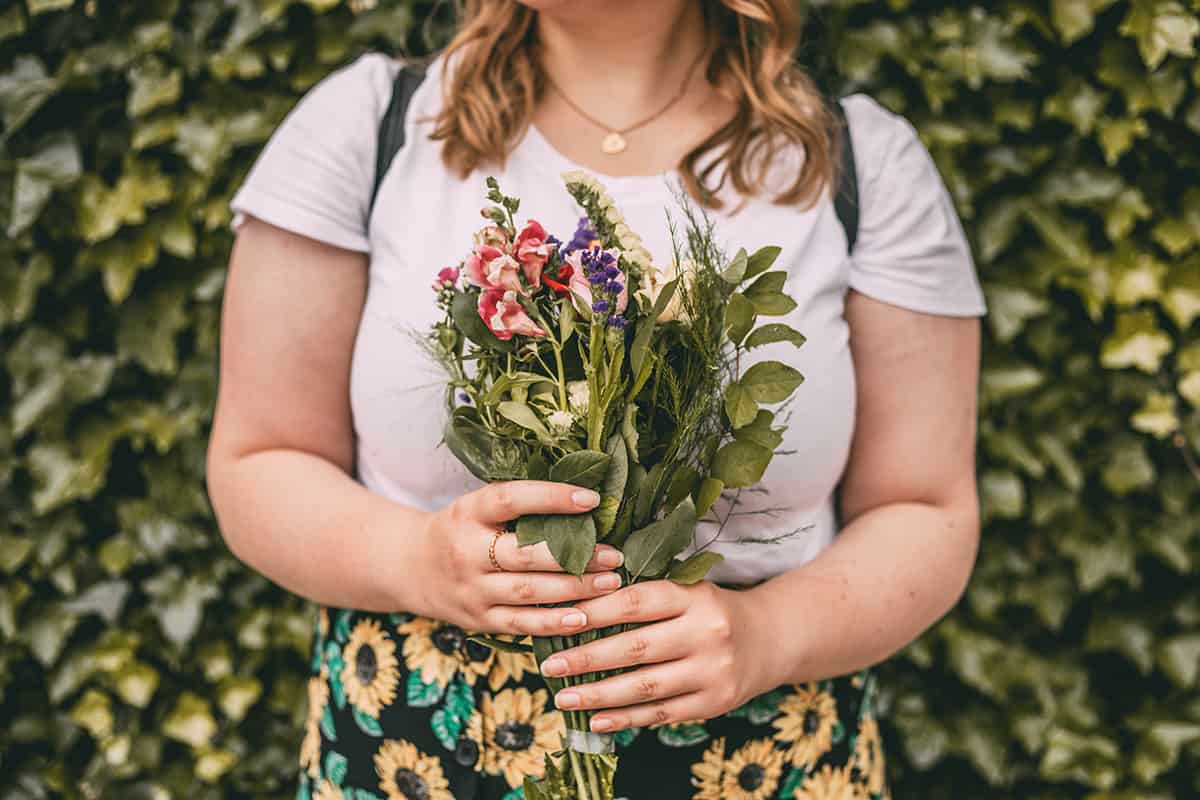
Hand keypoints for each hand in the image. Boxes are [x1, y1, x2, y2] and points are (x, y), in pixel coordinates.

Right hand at [412, 480, 624, 635]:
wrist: (411, 566)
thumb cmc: (462, 529)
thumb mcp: (478, 506)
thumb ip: (521, 505)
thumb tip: (587, 500)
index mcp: (468, 512)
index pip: (511, 499)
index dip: (552, 498)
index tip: (591, 499)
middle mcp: (465, 551)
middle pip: (524, 555)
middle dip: (574, 557)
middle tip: (614, 555)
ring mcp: (470, 589)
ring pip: (528, 592)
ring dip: (574, 590)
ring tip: (611, 583)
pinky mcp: (477, 619)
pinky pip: (520, 624)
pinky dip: (553, 623)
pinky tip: (583, 617)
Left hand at [536, 580, 774, 732]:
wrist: (771, 639)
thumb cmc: (711, 611)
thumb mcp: (688, 590)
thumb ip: (644, 596)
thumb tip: (578, 606)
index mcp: (694, 596)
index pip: (636, 602)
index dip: (595, 611)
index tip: (561, 619)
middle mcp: (706, 632)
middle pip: (636, 648)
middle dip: (587, 658)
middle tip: (549, 665)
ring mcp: (712, 671)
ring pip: (645, 687)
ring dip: (599, 695)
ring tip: (564, 698)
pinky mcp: (714, 703)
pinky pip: (661, 713)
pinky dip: (625, 718)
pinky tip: (596, 719)